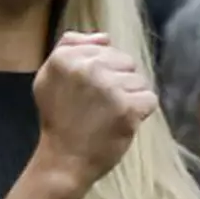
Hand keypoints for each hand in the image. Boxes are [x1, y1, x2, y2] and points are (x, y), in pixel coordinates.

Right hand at [33, 32, 158, 190]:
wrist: (63, 161)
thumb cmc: (59, 119)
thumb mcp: (49, 77)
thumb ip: (69, 48)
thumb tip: (105, 38)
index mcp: (65, 57)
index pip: (105, 49)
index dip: (103, 71)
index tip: (88, 93)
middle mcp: (87, 67)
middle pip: (126, 62)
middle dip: (119, 82)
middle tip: (100, 106)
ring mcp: (109, 87)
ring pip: (139, 81)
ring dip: (130, 98)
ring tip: (110, 115)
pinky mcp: (127, 108)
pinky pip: (150, 99)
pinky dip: (140, 113)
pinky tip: (122, 123)